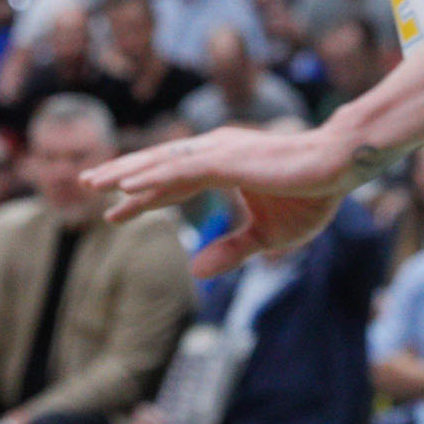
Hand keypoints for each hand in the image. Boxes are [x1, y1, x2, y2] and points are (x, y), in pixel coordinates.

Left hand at [83, 123, 373, 277]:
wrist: (338, 168)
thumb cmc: (310, 195)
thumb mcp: (266, 236)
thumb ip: (230, 251)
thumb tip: (195, 272)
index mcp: (221, 164)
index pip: (171, 182)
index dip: (142, 197)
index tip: (113, 210)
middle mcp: (213, 152)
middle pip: (156, 166)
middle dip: (119, 176)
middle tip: (85, 184)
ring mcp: (217, 152)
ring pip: (160, 164)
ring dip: (124, 172)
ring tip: (92, 182)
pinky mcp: (226, 160)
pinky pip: (180, 170)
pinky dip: (151, 178)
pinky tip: (127, 186)